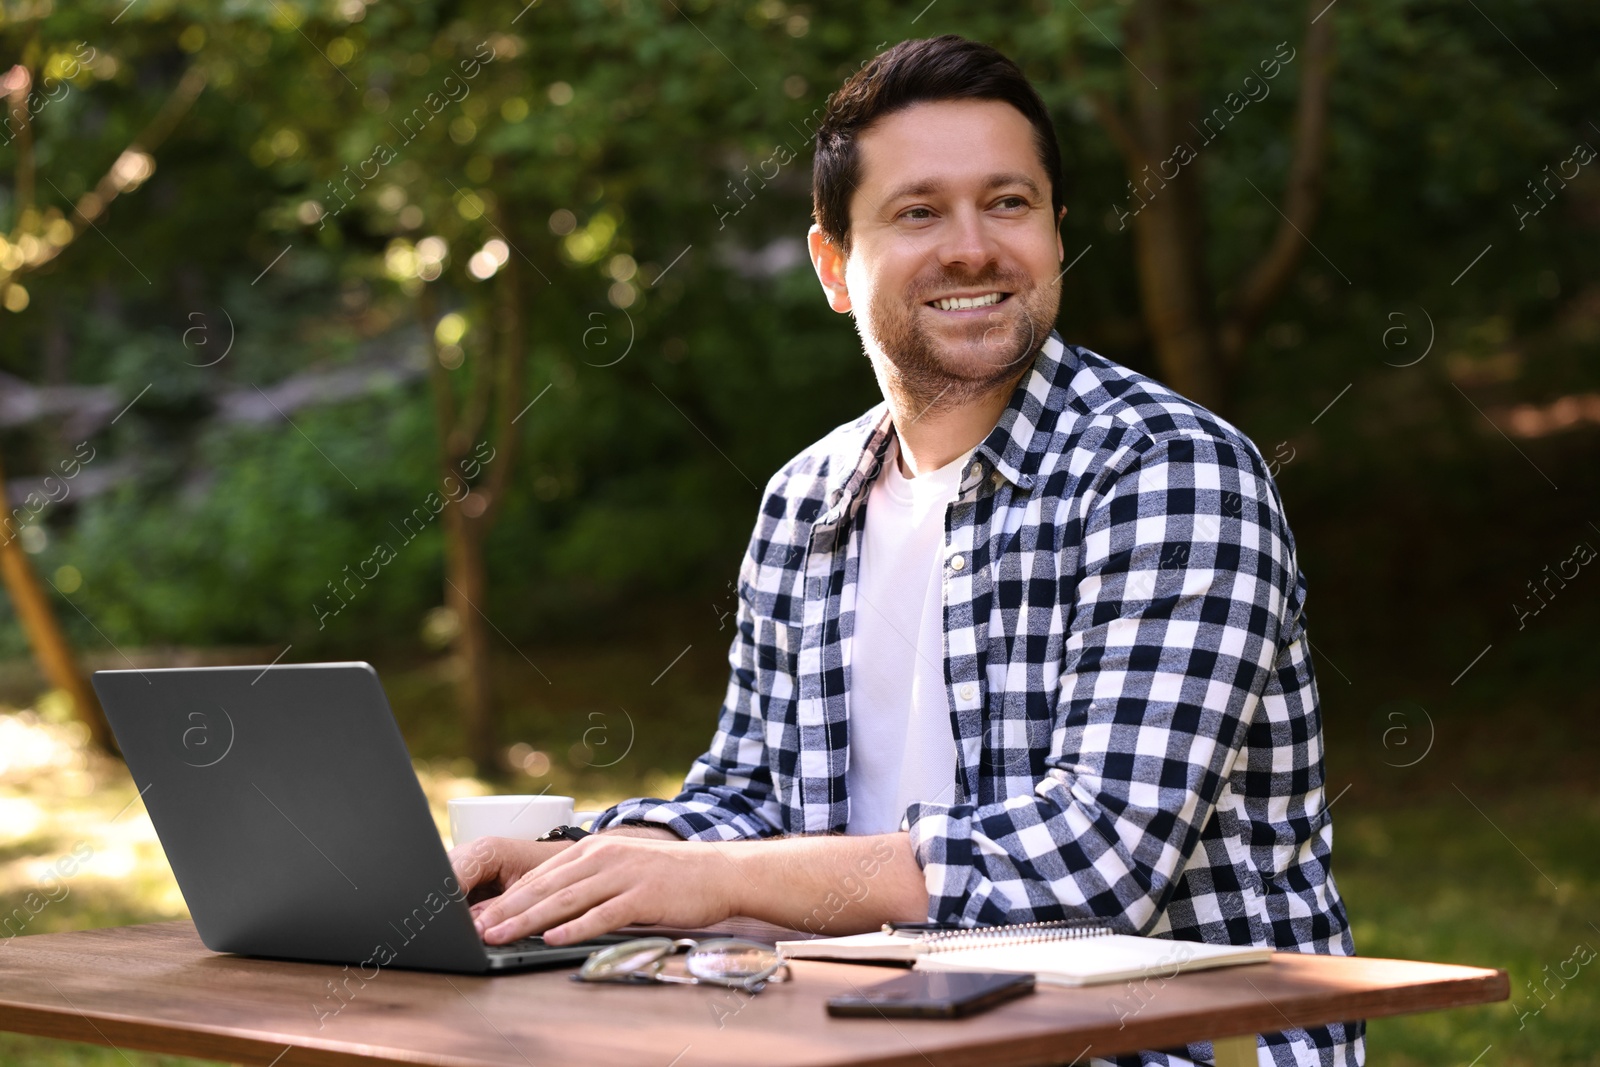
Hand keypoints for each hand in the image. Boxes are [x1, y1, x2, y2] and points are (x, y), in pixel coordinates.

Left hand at [469, 835, 742, 945]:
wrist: (718, 871)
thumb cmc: (669, 876)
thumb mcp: (623, 869)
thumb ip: (589, 883)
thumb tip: (551, 909)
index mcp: (595, 849)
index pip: (541, 874)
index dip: (508, 895)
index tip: (480, 913)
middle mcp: (603, 857)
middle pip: (546, 887)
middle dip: (508, 909)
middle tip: (477, 927)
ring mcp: (623, 875)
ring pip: (566, 900)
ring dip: (529, 919)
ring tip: (500, 934)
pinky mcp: (642, 896)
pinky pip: (602, 914)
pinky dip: (575, 928)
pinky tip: (553, 938)